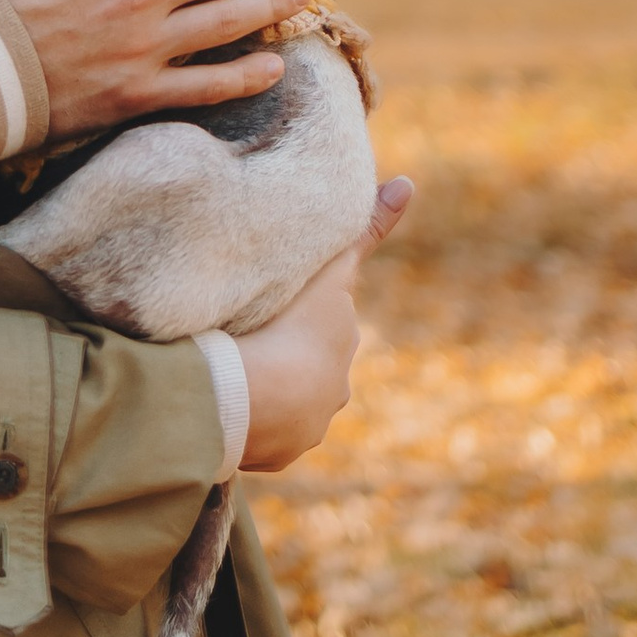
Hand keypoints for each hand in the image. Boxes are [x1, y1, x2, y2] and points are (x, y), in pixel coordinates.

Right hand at [237, 179, 412, 471]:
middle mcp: (334, 386)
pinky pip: (265, 431)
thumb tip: (410, 183)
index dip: (307, 311)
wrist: (255, 395)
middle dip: (285, 348)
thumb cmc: (287, 323)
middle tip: (246, 331)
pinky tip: (225, 402)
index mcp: (339, 340)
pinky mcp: (282, 453)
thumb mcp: (329, 267)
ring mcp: (309, 424)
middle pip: (308, 359)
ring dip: (266, 385)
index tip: (287, 314)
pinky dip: (251, 418)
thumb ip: (370, 229)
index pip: (328, 318)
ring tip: (229, 368)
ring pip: (286, 397)